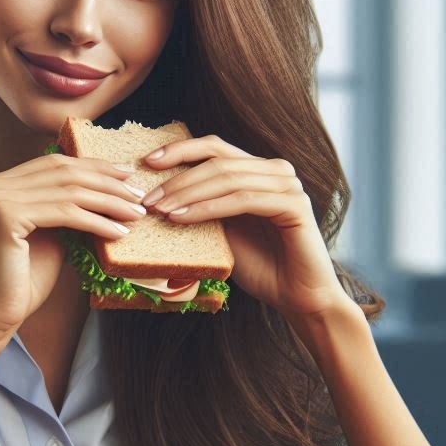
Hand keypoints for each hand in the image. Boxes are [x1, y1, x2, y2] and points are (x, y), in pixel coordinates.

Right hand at [0, 154, 145, 342]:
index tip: (126, 175)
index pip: (55, 163)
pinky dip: (96, 222)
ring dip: (109, 202)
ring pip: (69, 192)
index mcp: (0, 184)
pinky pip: (65, 213)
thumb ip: (67, 210)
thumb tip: (107, 192)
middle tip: (138, 194)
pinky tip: (119, 233)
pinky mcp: (7, 217)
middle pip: (64, 172)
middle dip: (107, 182)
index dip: (94, 167)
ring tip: (135, 214)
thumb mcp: (49, 235)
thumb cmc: (23, 281)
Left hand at [140, 135, 353, 320]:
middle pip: (218, 160)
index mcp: (258, 171)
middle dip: (177, 178)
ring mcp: (288, 185)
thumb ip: (203, 209)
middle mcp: (276, 170)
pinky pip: (242, 200)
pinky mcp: (294, 204)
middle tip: (148, 198)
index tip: (148, 163)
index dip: (180, 150)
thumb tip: (159, 197)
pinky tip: (182, 219)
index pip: (215, 148)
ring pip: (227, 178)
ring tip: (160, 210)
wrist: (297, 297)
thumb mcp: (223, 232)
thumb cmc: (261, 267)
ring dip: (188, 193)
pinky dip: (208, 208)